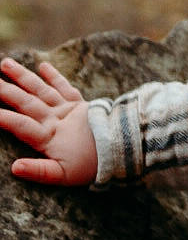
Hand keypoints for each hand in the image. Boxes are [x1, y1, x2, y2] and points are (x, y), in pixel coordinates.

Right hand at [0, 57, 96, 185]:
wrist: (123, 149)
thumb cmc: (90, 166)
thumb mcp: (63, 176)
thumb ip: (38, 171)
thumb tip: (14, 168)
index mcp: (48, 137)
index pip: (19, 125)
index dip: (2, 118)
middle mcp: (55, 119)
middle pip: (26, 102)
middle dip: (6, 91)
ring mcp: (68, 108)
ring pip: (41, 89)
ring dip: (23, 76)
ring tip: (6, 63)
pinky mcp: (81, 104)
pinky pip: (65, 87)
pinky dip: (54, 76)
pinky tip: (42, 66)